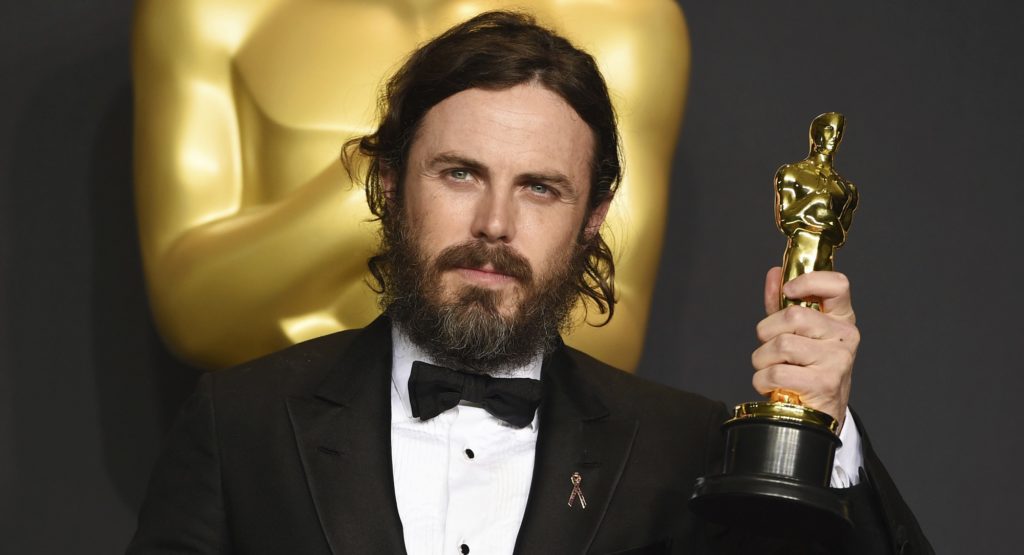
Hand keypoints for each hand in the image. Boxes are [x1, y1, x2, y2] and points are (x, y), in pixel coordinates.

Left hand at [751, 267, 859, 428]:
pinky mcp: (824, 383)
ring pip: (781, 345)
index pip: (837, 284)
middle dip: (767, 332)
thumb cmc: (805, 367)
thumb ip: (783, 303)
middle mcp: (844, 336)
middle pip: (793, 316)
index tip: (789, 291)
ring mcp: (837, 360)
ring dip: (762, 359)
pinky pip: (776, 373)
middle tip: (770, 346)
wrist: (819, 413)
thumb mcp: (796, 332)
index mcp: (840, 317)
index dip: (808, 281)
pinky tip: (773, 384)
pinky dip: (763, 380)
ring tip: (771, 368)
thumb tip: (775, 273)